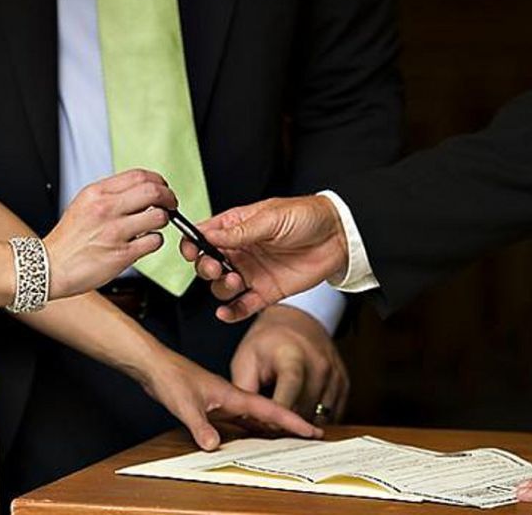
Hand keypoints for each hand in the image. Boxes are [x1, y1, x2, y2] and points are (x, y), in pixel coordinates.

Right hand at [45, 169, 175, 298]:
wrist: (50, 266)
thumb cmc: (68, 240)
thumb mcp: (83, 204)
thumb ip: (109, 195)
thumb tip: (139, 190)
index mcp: (97, 193)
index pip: (139, 176)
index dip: (158, 181)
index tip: (162, 188)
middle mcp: (106, 209)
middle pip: (153, 191)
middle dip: (169, 197)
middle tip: (170, 204)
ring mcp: (115, 232)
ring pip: (159, 216)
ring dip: (163, 221)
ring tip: (154, 226)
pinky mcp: (121, 254)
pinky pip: (153, 241)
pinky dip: (155, 241)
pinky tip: (144, 243)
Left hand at [140, 347, 322, 450]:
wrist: (154, 363)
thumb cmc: (170, 376)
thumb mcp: (185, 404)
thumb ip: (199, 425)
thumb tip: (213, 446)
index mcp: (232, 394)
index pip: (268, 409)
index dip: (291, 420)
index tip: (312, 430)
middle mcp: (231, 397)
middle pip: (267, 413)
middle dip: (290, 424)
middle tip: (312, 435)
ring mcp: (223, 400)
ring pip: (254, 418)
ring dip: (271, 428)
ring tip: (290, 440)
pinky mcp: (212, 404)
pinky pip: (238, 420)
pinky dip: (249, 429)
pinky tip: (250, 438)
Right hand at [180, 196, 347, 322]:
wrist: (339, 236)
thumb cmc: (306, 217)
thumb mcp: (271, 218)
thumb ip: (239, 231)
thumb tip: (208, 235)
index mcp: (236, 227)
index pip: (203, 236)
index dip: (192, 244)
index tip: (192, 251)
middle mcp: (240, 251)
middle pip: (207, 264)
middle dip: (205, 268)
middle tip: (217, 267)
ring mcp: (251, 272)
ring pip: (221, 287)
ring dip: (220, 288)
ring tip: (235, 281)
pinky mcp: (266, 291)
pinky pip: (242, 306)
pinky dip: (231, 312)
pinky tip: (225, 313)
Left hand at [230, 305, 348, 422]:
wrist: (296, 320)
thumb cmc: (266, 341)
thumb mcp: (245, 360)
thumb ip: (245, 391)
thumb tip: (246, 420)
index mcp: (293, 359)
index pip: (288, 402)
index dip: (274, 420)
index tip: (262, 425)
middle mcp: (319, 367)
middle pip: (304, 413)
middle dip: (285, 425)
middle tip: (269, 423)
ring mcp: (335, 375)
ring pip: (320, 419)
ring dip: (301, 424)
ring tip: (284, 417)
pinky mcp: (344, 384)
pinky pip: (333, 415)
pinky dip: (316, 419)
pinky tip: (300, 413)